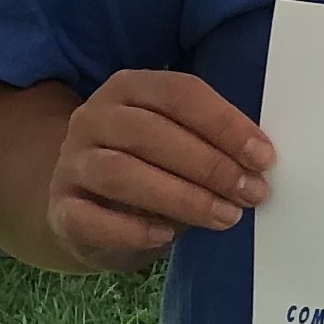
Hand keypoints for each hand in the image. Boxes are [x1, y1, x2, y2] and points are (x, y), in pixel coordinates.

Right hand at [48, 69, 273, 271]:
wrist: (89, 206)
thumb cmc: (151, 166)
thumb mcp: (180, 141)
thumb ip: (212, 141)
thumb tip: (261, 162)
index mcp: (129, 87)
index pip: (180, 93)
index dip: (225, 124)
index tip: (264, 157)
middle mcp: (94, 117)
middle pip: (151, 133)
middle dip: (210, 165)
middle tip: (251, 192)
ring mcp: (71, 162)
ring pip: (122, 173)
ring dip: (182, 197)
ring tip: (225, 216)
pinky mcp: (59, 208)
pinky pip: (91, 217)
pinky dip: (132, 229)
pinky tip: (167, 236)